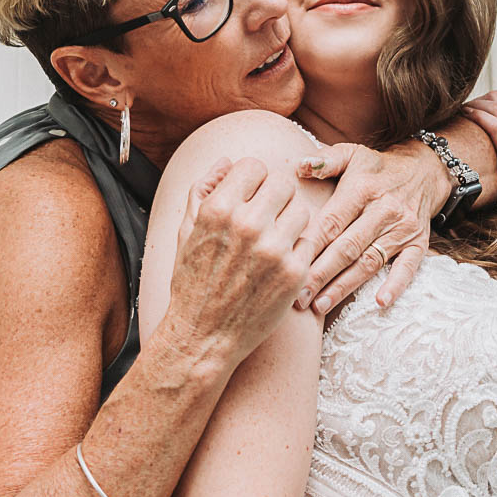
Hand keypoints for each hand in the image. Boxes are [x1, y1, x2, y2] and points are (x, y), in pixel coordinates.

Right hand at [168, 156, 315, 364]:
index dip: (253, 180)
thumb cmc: (192, 282)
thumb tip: (226, 161)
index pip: (254, 166)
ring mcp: (275, 249)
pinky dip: (297, 249)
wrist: (203, 335)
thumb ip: (203, 189)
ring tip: (272, 241)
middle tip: (266, 217)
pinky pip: (309, 241)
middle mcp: (248, 224)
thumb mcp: (186, 231)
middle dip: (275, 197)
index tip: (250, 197)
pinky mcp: (295, 272)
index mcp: (218, 209)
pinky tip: (278, 263)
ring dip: (290, 222)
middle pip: (283, 183)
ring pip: (301, 210)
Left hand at [293, 142, 442, 312]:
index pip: (331, 223)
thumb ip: (324, 161)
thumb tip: (299, 166)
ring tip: (320, 305)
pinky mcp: (419, 243)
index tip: (287, 265)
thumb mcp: (351, 154)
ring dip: (345, 286)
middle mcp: (383, 210)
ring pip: (370, 262)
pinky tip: (380, 303)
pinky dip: (396, 285)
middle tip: (297, 297)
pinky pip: (409, 267)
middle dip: (320, 275)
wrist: (423, 171)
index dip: (309, 247)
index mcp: (361, 189)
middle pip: (347, 248)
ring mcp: (403, 228)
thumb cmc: (375, 167)